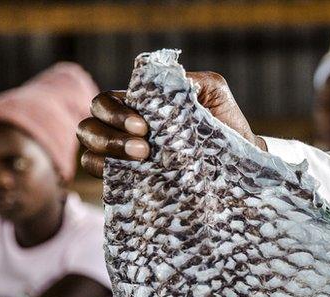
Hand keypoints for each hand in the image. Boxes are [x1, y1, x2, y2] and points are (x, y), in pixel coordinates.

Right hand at [77, 71, 266, 176]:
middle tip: (144, 149)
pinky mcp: (127, 182)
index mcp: (138, 107)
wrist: (240, 165)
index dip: (116, 113)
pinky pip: (102, 178)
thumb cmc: (224, 126)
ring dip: (108, 153)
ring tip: (143, 160)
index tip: (144, 127)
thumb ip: (194, 81)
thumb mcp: (215, 95)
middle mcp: (123, 130)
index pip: (106, 102)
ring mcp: (122, 158)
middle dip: (110, 135)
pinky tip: (133, 177)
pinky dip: (108, 175)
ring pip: (89, 151)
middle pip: (90, 125)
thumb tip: (174, 81)